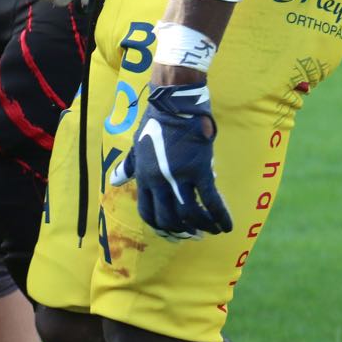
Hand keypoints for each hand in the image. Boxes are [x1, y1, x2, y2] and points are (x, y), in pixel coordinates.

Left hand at [110, 82, 232, 239]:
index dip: (161, 228)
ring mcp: (180, 177)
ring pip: (191, 214)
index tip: (173, 234)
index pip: (149, 213)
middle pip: (170, 218)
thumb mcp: (137, 147)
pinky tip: (227, 225)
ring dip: (202, 227)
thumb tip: (114, 181)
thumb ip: (128, 166)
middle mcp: (160, 181)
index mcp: (144, 177)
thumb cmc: (155, 124)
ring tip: (211, 231)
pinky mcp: (200, 170)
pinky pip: (212, 200)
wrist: (174, 106)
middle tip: (194, 235)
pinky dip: (220, 216)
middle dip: (183, 231)